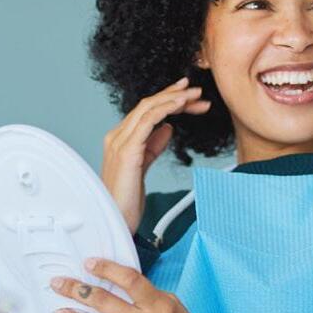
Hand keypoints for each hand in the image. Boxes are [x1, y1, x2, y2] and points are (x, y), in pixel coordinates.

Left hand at [51, 258, 213, 312]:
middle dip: (76, 289)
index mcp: (159, 306)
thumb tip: (119, 284)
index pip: (129, 280)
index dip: (106, 269)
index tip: (89, 264)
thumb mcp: (174, 307)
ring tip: (59, 311)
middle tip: (59, 283)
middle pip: (102, 301)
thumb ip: (149, 296)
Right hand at [102, 77, 210, 225]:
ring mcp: (120, 142)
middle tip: (197, 90)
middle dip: (174, 94)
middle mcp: (117, 136)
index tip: (188, 94)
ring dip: (174, 98)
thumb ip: (153, 146)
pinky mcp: (127, 151)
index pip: (146, 111)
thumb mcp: (143, 167)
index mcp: (120, 139)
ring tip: (195, 94)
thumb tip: (167, 128)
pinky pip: (147, 121)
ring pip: (148, 108)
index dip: (167, 99)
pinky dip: (165, 108)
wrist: (115, 221)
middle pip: (148, 105)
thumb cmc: (126, 200)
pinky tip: (181, 104)